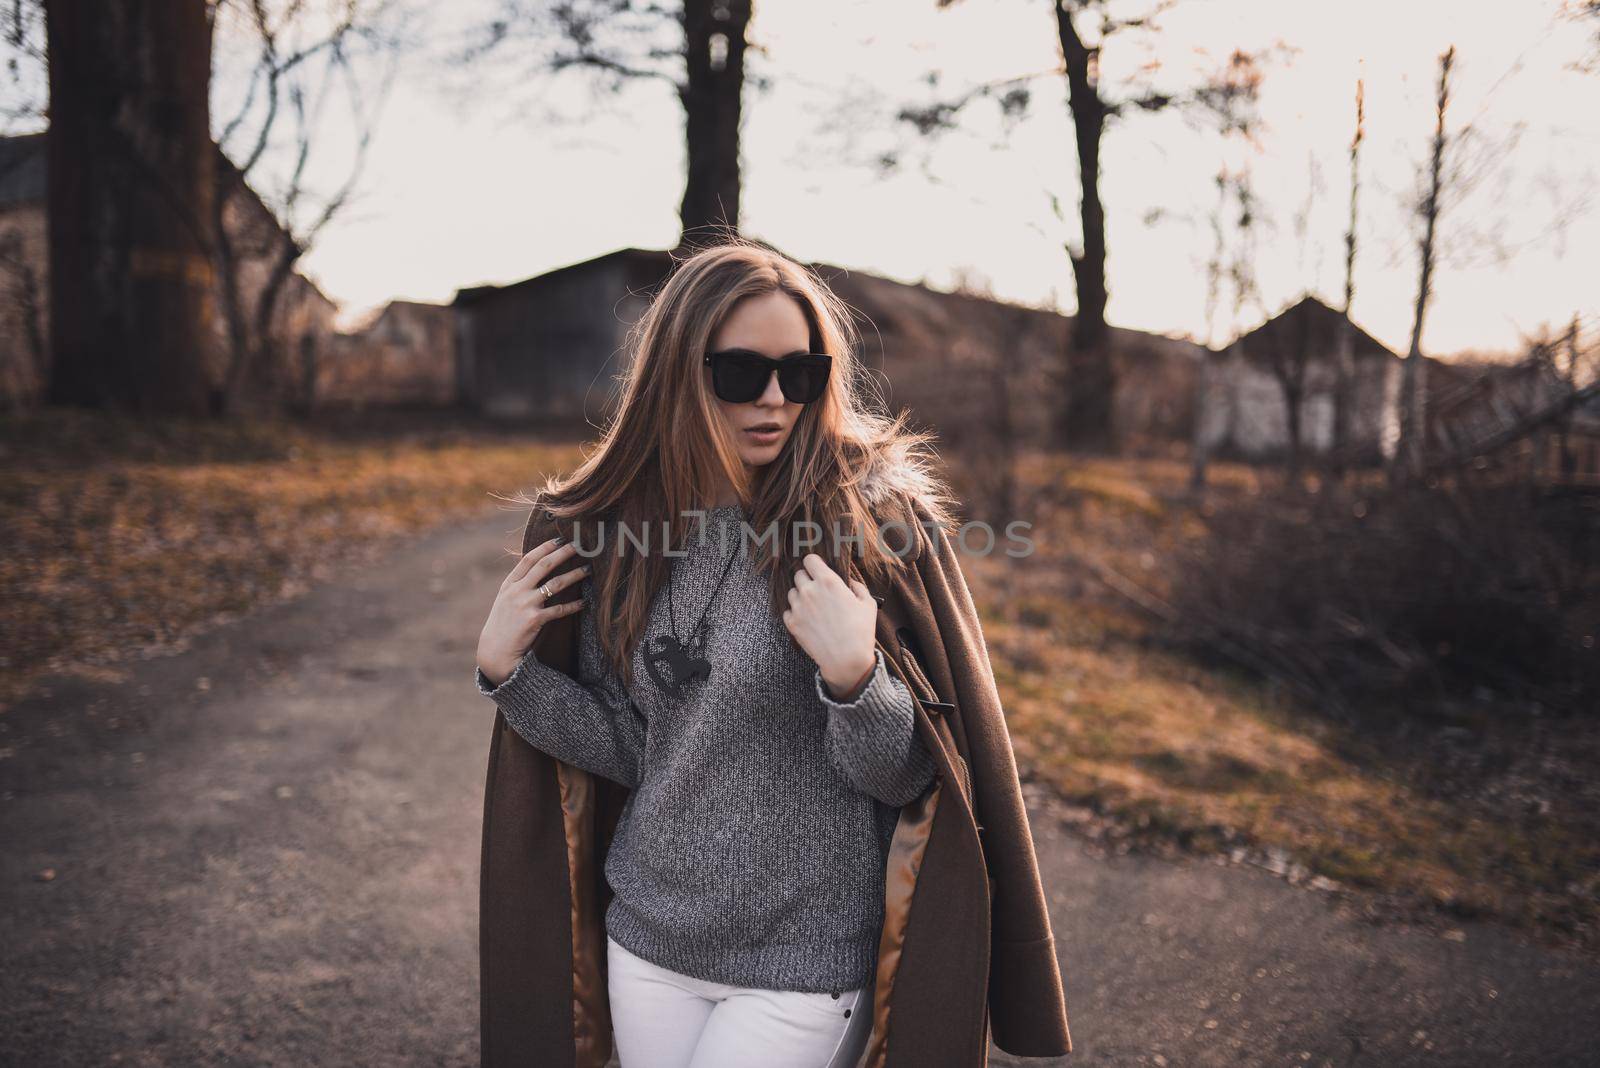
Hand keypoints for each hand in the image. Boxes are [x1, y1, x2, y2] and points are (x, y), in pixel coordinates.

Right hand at [476, 537, 590, 686]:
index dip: (545, 547)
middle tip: (580, 546)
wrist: (496, 652)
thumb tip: (536, 569)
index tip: (560, 539)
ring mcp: (525, 605)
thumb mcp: (505, 600)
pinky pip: (559, 609)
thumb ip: (519, 585)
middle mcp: (517, 591)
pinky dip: (574, 605)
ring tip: (587, 570)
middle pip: (544, 566)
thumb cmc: (503, 625)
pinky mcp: (534, 620)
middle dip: (563, 553)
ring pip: (555, 584)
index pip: (529, 559)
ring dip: (574, 575)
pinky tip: (584, 603)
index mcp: (509, 584)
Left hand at [782, 553, 876, 697]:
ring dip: (800, 596)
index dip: (814, 563)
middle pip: (799, 574)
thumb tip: (850, 583)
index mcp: (828, 581)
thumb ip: (857, 587)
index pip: (810, 560)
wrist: (846, 660)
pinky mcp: (792, 623)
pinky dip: (795, 613)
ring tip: (813, 608)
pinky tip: (808, 620)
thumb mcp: (868, 604)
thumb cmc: (860, 631)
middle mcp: (810, 591)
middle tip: (818, 591)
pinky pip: (788, 611)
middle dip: (808, 580)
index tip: (818, 569)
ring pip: (792, 592)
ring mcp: (798, 607)